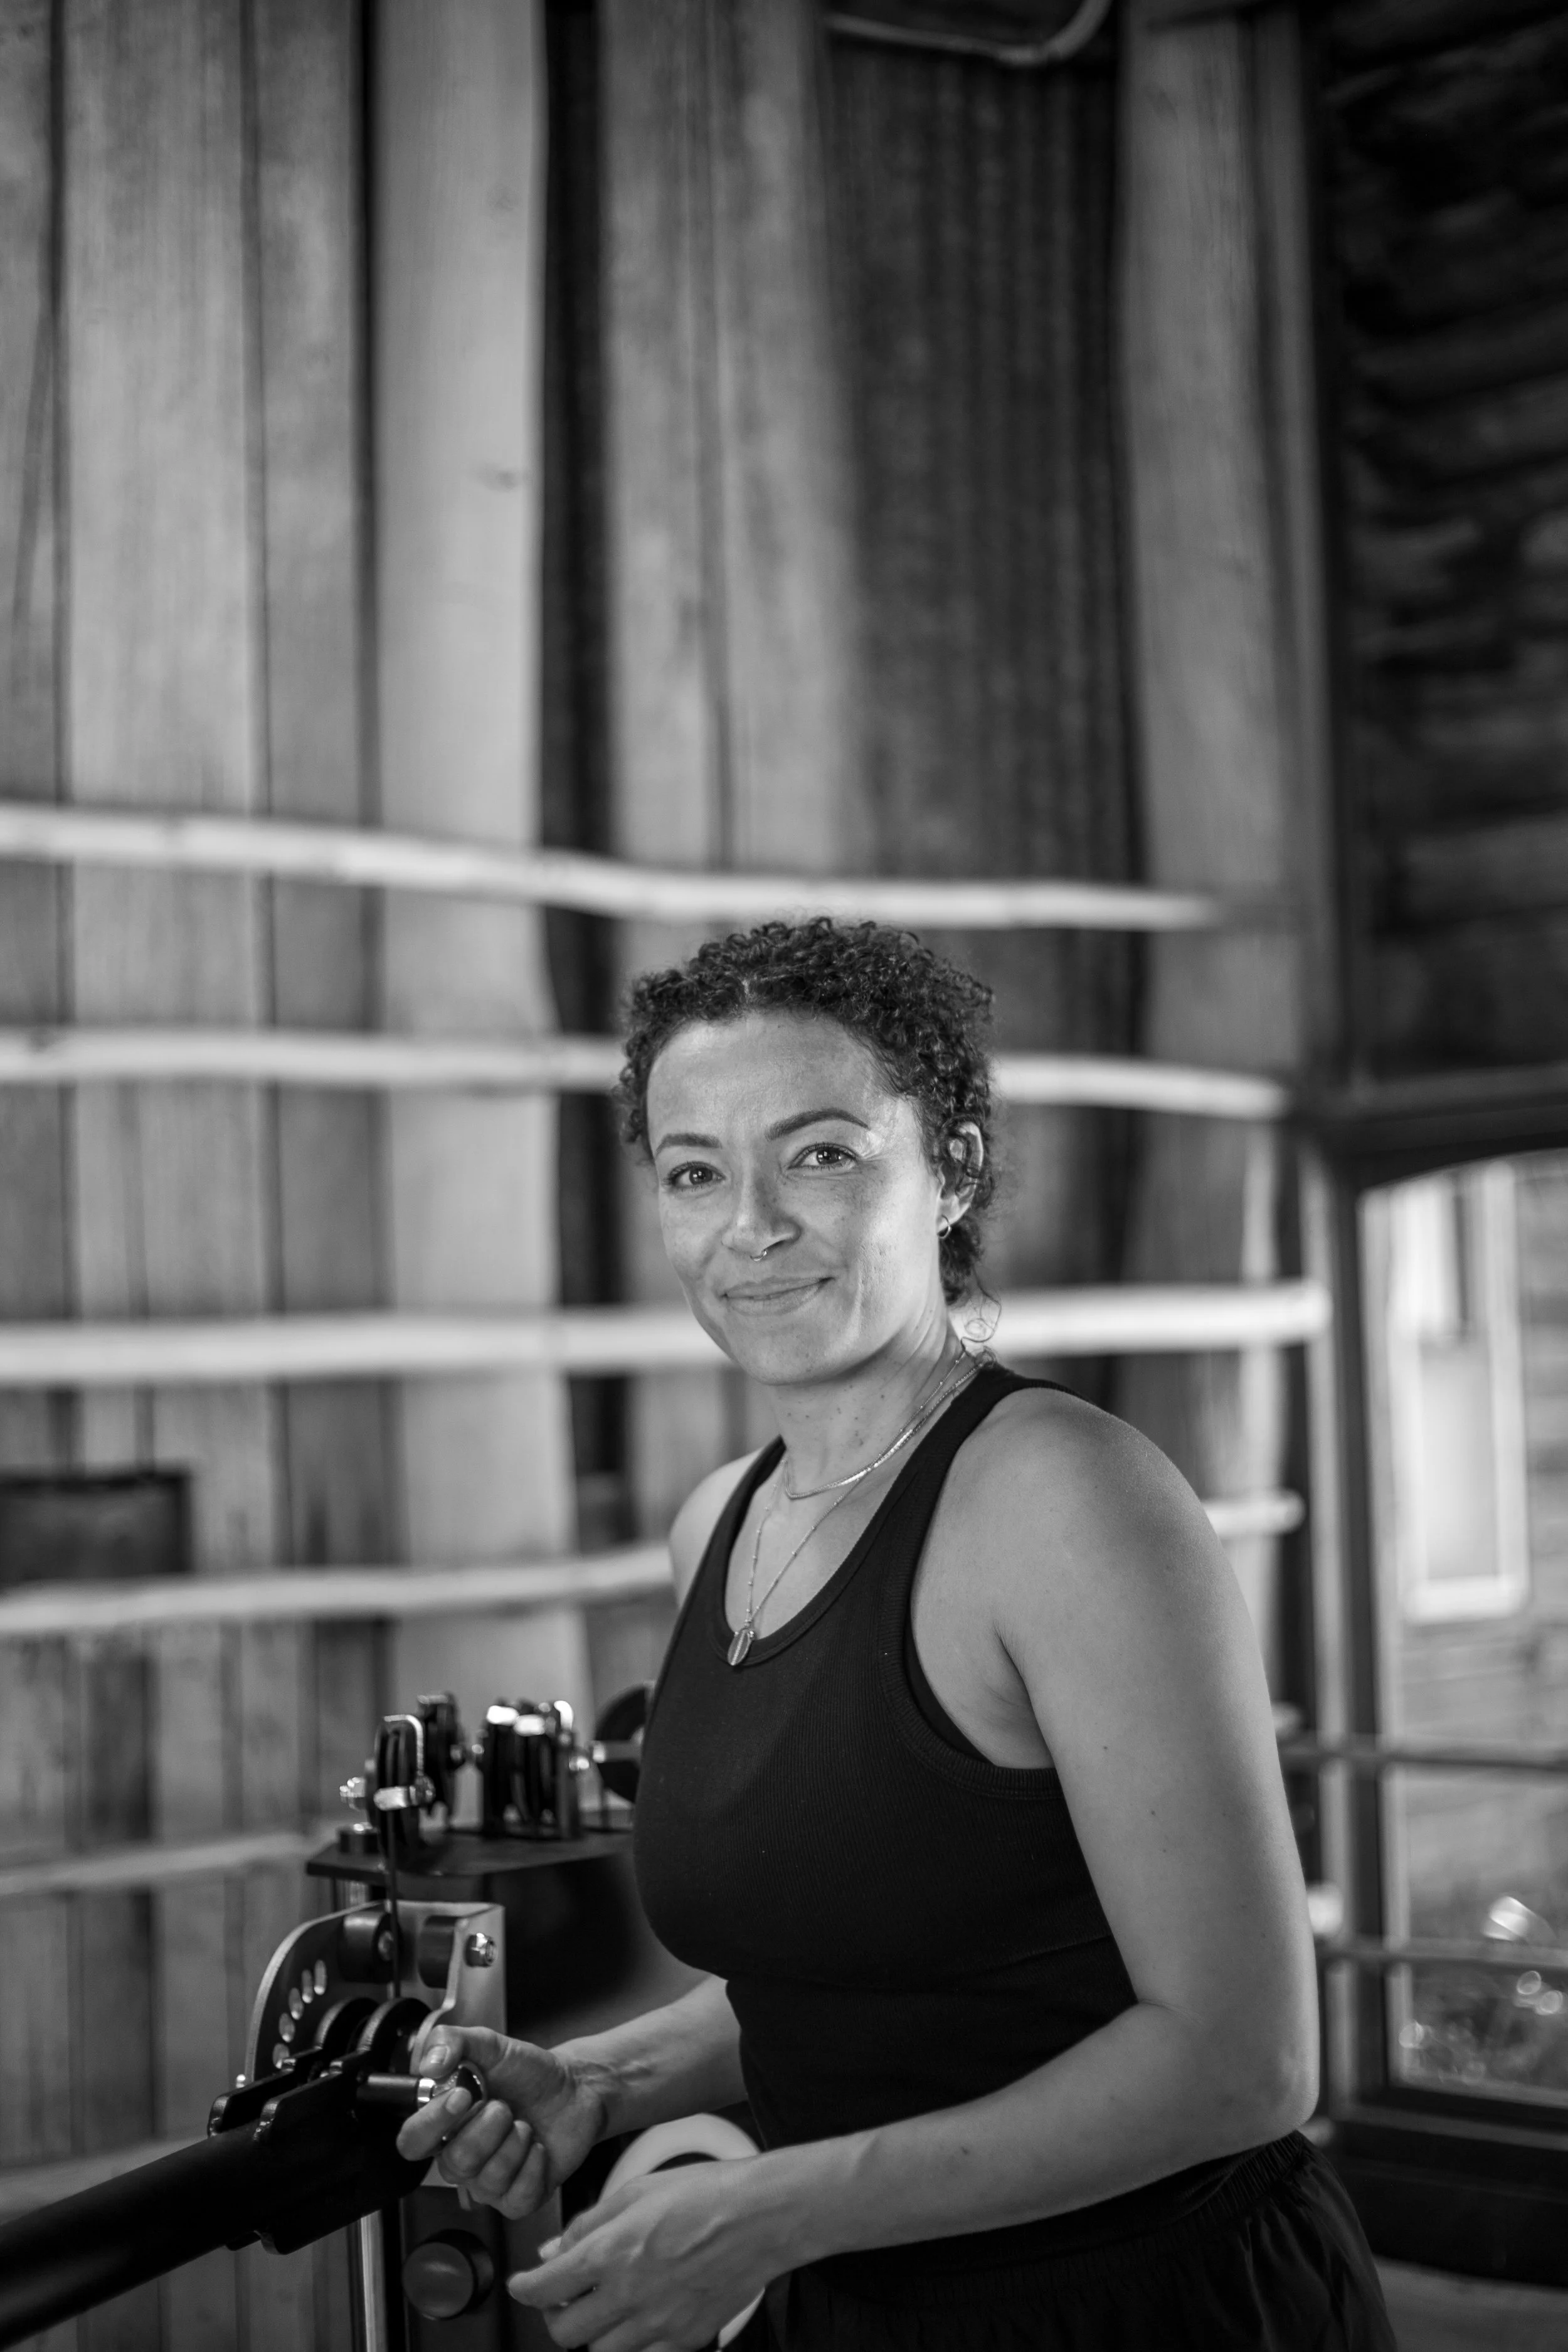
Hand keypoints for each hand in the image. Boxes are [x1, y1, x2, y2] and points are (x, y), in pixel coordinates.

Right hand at [395, 2028, 607, 2219]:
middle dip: (485, 2130)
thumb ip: (451, 2041)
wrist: (573, 2088)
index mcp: (445, 2124)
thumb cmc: (527, 2072)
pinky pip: (517, 2198)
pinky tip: (538, 2147)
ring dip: (513, 2144)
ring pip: (485, 2182)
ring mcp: (488, 2181)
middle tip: (503, 2106)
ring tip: (524, 2123)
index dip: (432, 2123)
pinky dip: (533, 2166)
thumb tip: (428, 2065)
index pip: (413, 2140)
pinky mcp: (518, 2198)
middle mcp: (461, 2157)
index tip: (462, 2095)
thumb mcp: (489, 2044)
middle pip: (452, 2164)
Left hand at [507, 2159, 782, 2351]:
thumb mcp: (636, 2191)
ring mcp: (657, 2324)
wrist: (761, 2217)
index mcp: (609, 2253)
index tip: (523, 2284)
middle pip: (565, 2332)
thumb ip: (588, 2224)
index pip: (544, 2289)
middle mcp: (628, 2296)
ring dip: (593, 2330)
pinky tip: (641, 2314)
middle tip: (563, 2296)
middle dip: (555, 2315)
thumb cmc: (704, 2193)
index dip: (524, 2288)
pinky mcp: (685, 2340)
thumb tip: (553, 2251)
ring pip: (600, 2351)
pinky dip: (632, 2340)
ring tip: (605, 2304)